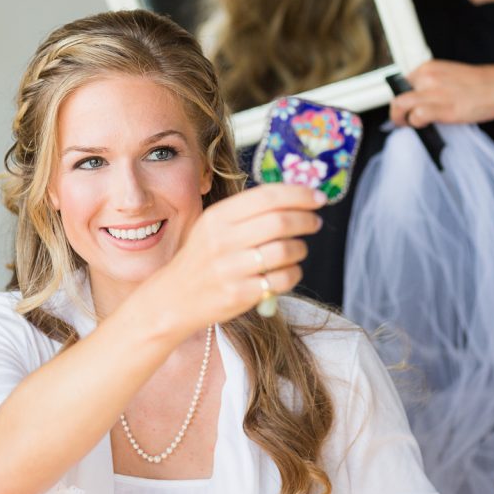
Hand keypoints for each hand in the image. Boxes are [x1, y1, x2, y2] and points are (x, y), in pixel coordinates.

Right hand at [148, 183, 324, 336]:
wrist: (175, 298)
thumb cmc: (202, 258)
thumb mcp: (213, 226)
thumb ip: (247, 211)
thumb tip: (293, 197)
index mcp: (218, 217)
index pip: (266, 196)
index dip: (298, 194)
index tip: (318, 197)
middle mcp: (223, 240)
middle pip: (280, 221)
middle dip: (306, 220)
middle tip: (315, 222)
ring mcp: (231, 269)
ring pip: (285, 251)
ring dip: (300, 248)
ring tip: (298, 248)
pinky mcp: (240, 294)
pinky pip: (282, 279)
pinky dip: (293, 273)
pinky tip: (289, 270)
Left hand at [389, 59, 493, 127]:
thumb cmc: (477, 84)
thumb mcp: (447, 74)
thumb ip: (430, 83)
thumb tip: (416, 98)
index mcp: (427, 68)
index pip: (401, 84)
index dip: (400, 98)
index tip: (402, 107)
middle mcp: (426, 78)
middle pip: (397, 95)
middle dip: (395, 111)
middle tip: (400, 119)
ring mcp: (432, 93)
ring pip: (399, 105)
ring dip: (399, 118)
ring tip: (406, 125)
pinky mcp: (441, 108)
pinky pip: (416, 117)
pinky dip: (416, 123)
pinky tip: (424, 125)